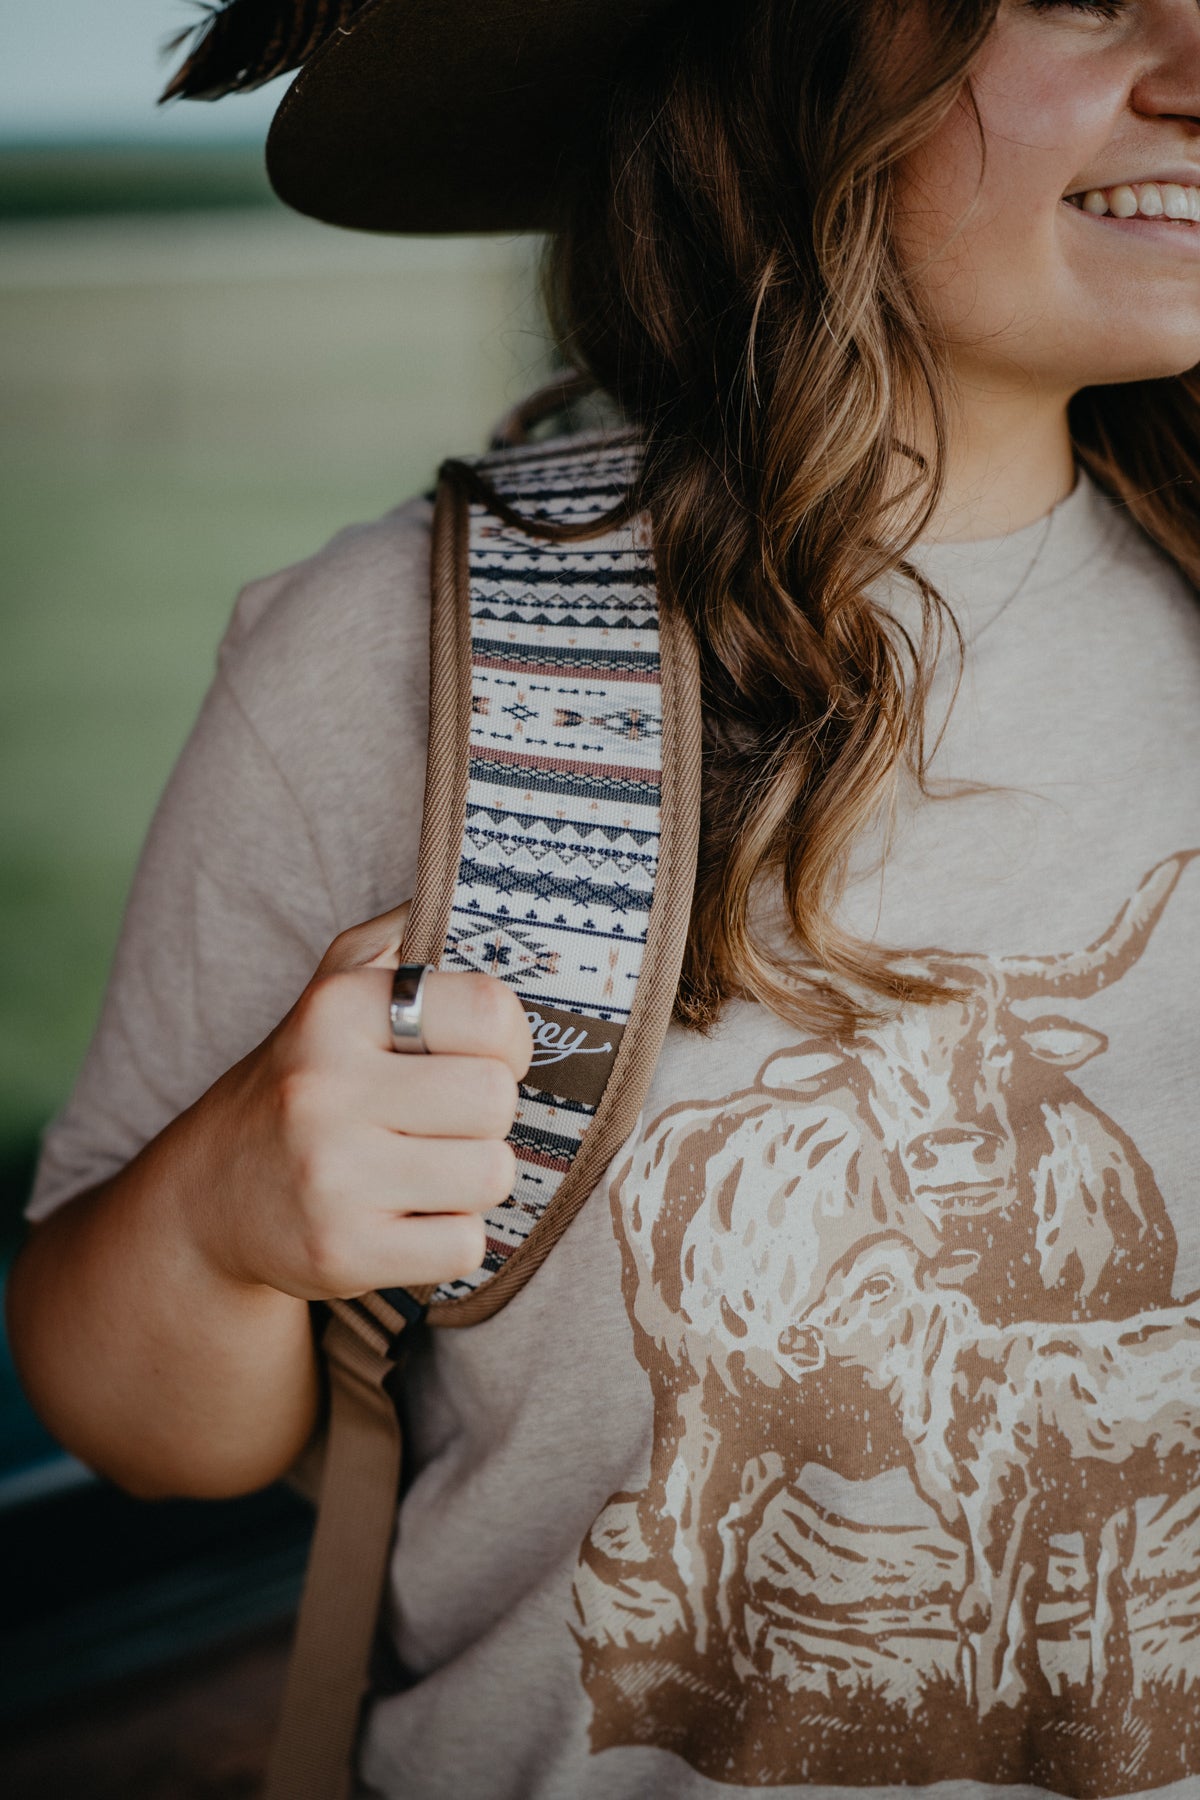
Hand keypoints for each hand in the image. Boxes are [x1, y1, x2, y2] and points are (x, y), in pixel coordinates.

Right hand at [182, 902, 531, 1299]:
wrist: (211, 1195)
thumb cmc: (306, 1078)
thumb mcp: (336, 987)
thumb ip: (406, 934)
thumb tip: (485, 885)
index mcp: (336, 1009)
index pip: (492, 1012)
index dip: (506, 1040)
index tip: (477, 1055)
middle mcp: (323, 1087)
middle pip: (496, 1100)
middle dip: (484, 1116)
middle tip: (439, 1122)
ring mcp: (329, 1177)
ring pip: (491, 1175)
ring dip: (471, 1178)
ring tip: (421, 1168)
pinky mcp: (339, 1253)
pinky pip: (465, 1245)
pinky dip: (449, 1238)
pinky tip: (402, 1217)